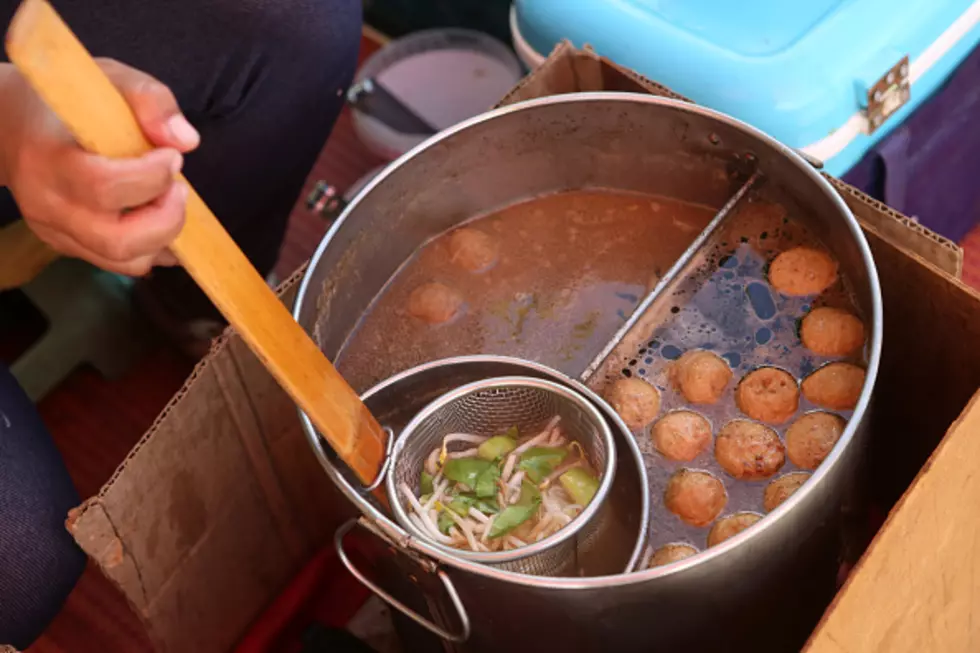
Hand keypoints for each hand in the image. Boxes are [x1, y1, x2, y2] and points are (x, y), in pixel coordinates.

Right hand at [0, 59, 199, 275]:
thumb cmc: (65, 103)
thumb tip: (186, 140)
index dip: (151, 177)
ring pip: (123, 260)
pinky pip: (120, 263)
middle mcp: (47, 204)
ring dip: (163, 237)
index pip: (103, 186)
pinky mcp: (67, 246)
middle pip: (117, 240)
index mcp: (49, 158)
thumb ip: (150, 100)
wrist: (10, 126)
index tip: (173, 156)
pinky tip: (161, 219)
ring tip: (169, 201)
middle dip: (165, 219)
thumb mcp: (108, 80)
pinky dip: (152, 248)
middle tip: (179, 189)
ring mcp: (56, 231)